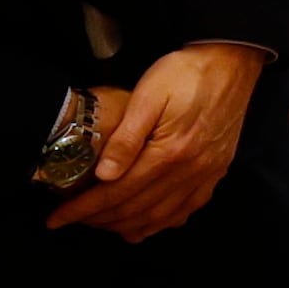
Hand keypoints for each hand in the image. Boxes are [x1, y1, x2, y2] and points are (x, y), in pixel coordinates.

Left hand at [54, 43, 264, 237]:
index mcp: (170, 152)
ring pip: (161, 217)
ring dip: (127, 225)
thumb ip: (126, 138)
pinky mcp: (216, 171)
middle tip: (73, 219)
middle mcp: (190, 171)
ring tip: (101, 224)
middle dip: (99, 220)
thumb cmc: (185, 73)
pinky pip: (187, 210)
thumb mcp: (148, 95)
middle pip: (136, 209)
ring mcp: (206, 174)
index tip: (57, 218)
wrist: (231, 61)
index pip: (116, 192)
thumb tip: (104, 176)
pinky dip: (161, 223)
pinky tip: (145, 223)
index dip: (83, 209)